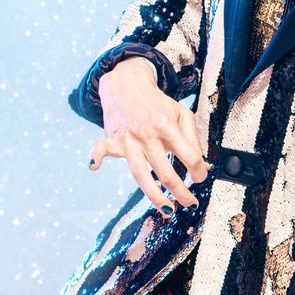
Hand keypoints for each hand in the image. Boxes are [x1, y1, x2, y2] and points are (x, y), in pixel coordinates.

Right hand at [89, 58, 210, 210]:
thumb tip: (201, 165)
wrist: (128, 84)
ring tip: (167, 209)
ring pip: (140, 173)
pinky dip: (95, 156)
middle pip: (165, 171)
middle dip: (181, 192)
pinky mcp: (112, 139)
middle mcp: (147, 134)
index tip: (201, 178)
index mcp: (167, 126)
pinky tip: (93, 166)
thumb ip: (193, 139)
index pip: (189, 155)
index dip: (199, 171)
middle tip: (190, 202)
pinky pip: (100, 148)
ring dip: (154, 195)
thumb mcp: (182, 114)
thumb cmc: (158, 104)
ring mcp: (128, 138)